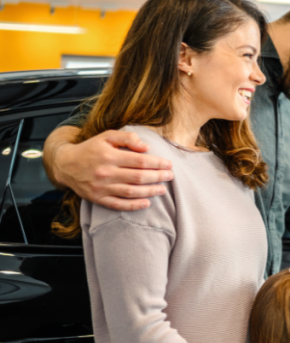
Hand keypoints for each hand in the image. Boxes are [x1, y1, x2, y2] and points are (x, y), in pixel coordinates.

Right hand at [54, 129, 172, 209]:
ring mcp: (101, 187)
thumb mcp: (106, 136)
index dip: (157, 163)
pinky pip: (118, 204)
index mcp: (110, 156)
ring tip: (163, 189)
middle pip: (138, 177)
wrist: (65, 164)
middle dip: (158, 177)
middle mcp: (106, 172)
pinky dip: (134, 205)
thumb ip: (127, 138)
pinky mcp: (97, 198)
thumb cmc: (90, 149)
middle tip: (170, 176)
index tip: (169, 164)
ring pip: (131, 192)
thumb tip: (146, 147)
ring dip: (150, 191)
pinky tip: (147, 203)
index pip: (140, 161)